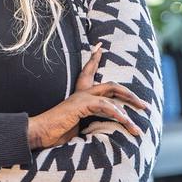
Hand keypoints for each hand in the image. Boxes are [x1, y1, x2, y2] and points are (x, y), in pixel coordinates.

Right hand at [27, 42, 148, 149]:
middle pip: (111, 85)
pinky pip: (104, 106)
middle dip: (129, 94)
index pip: (88, 73)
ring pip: (112, 93)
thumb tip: (99, 131)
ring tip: (137, 126)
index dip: (94, 60)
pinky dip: (117, 114)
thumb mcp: (75, 127)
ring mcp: (81, 97)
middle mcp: (81, 93)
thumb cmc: (54, 133)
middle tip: (143, 105)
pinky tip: (125, 122)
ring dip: (129, 108)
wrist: (38, 134)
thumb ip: (87, 123)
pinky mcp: (80, 104)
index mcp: (79, 96)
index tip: (99, 47)